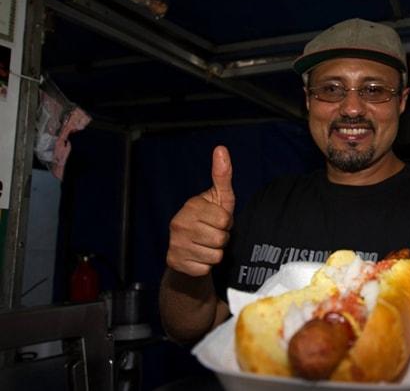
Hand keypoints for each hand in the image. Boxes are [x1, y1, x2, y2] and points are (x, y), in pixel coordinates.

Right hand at [167, 146, 235, 276]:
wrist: (189, 252)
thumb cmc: (209, 221)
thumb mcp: (220, 198)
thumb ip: (222, 175)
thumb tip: (221, 148)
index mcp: (191, 206)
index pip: (225, 219)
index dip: (226, 222)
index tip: (218, 221)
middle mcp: (178, 223)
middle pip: (221, 238)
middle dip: (222, 238)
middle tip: (212, 235)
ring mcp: (176, 244)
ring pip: (215, 255)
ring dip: (215, 253)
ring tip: (206, 246)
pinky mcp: (176, 263)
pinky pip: (206, 268)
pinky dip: (206, 266)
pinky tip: (198, 258)